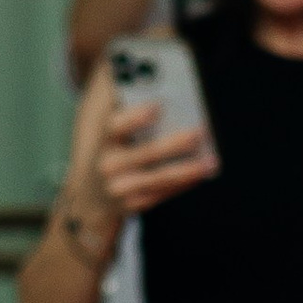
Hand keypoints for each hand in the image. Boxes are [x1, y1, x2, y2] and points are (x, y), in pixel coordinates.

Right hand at [93, 94, 215, 218]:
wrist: (92, 196)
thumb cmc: (111, 152)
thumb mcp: (111, 133)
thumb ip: (128, 113)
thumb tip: (162, 97)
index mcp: (103, 140)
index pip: (116, 126)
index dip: (136, 117)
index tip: (158, 107)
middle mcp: (109, 165)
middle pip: (147, 153)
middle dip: (176, 143)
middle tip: (200, 132)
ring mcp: (120, 189)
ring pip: (160, 178)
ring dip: (188, 169)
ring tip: (211, 161)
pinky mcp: (133, 206)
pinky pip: (164, 194)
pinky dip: (184, 183)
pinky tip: (201, 173)